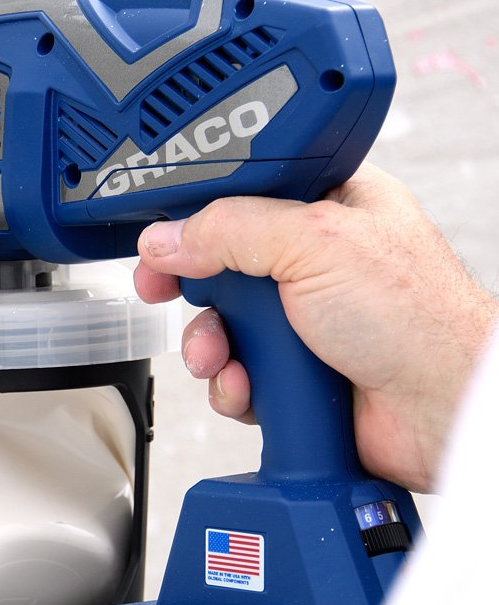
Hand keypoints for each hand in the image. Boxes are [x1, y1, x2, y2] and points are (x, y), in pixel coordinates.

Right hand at [134, 162, 497, 492]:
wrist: (442, 410)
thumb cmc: (418, 317)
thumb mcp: (313, 242)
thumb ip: (230, 230)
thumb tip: (166, 238)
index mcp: (330, 206)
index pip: (243, 194)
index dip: (197, 212)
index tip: (162, 232)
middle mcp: (315, 262)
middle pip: (220, 263)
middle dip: (192, 286)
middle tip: (163, 289)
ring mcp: (304, 321)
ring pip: (221, 325)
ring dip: (209, 344)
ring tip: (223, 354)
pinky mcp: (294, 373)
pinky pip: (234, 374)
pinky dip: (231, 385)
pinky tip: (250, 385)